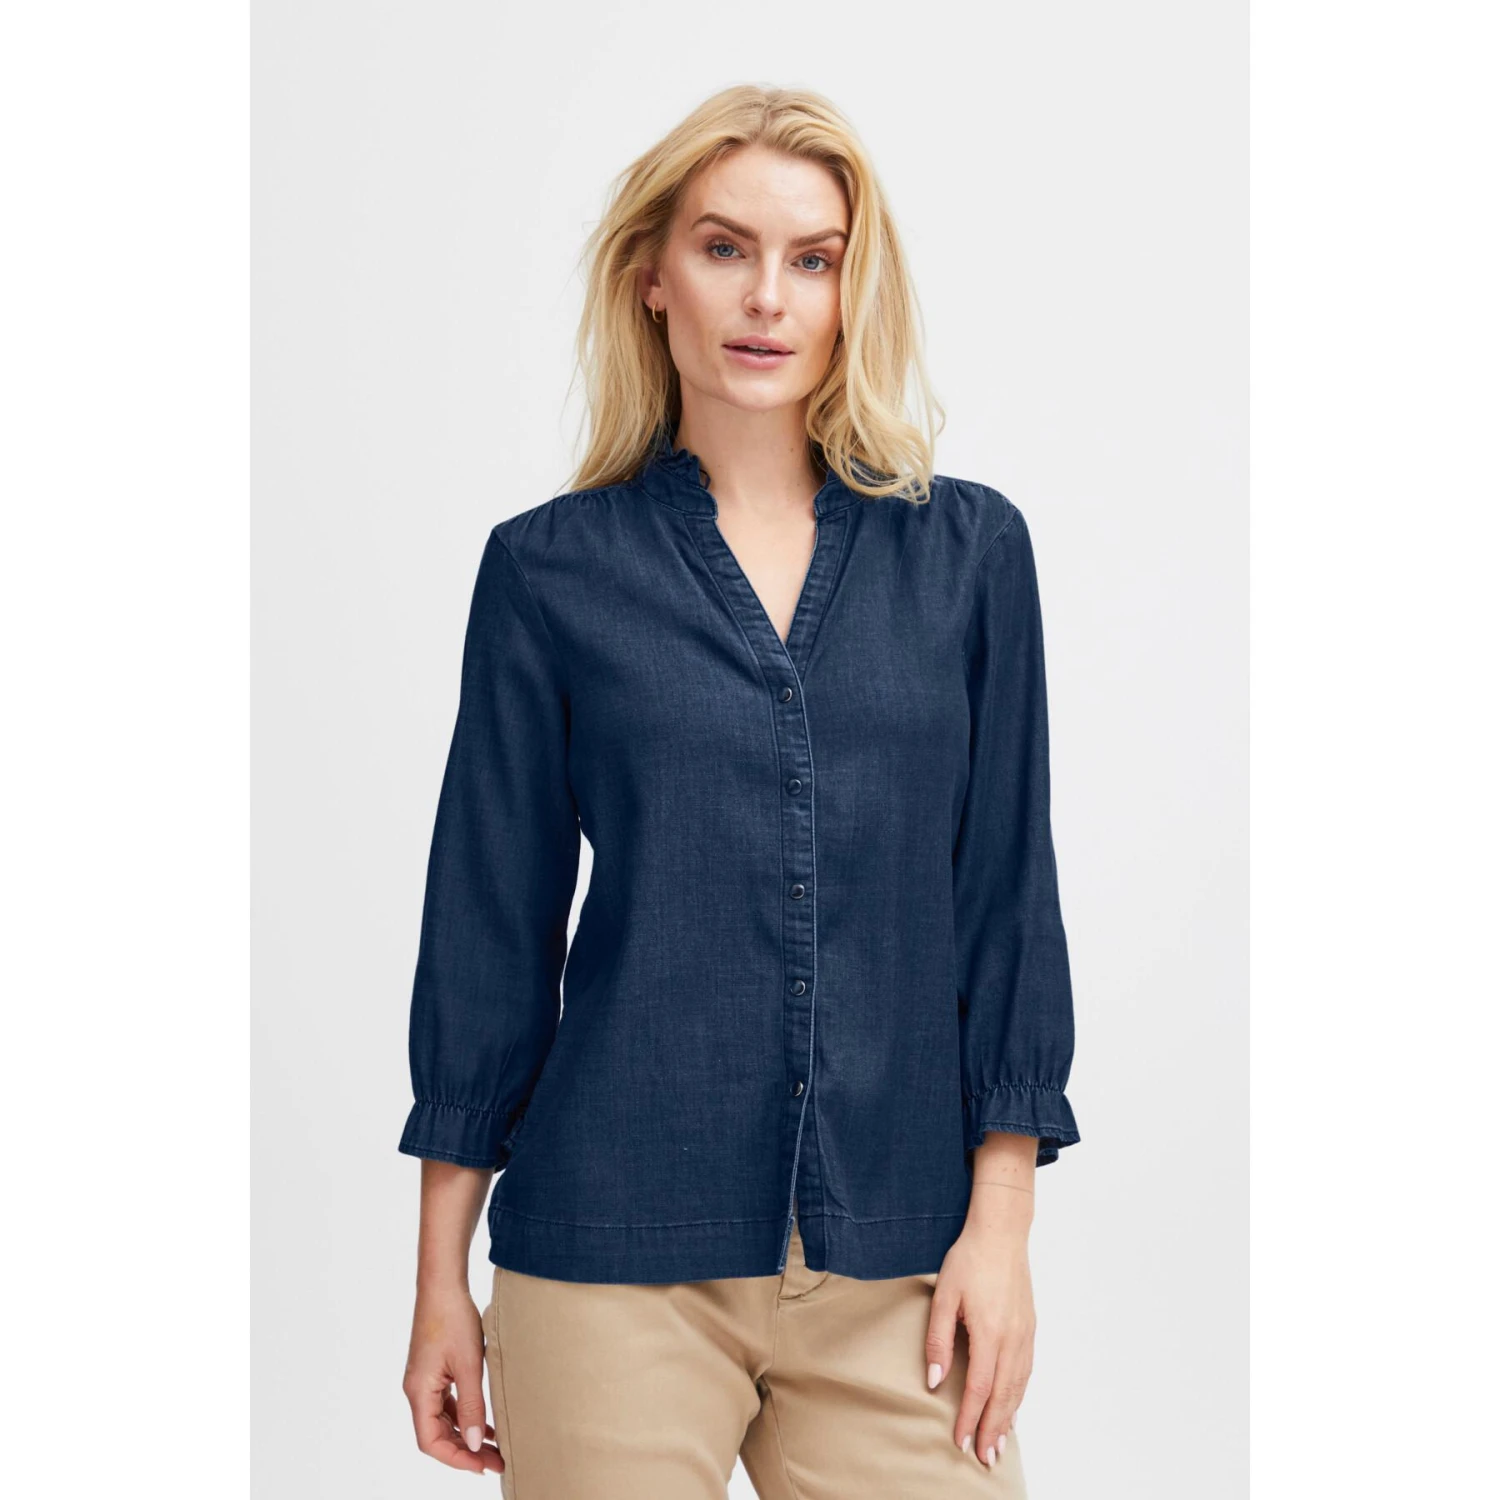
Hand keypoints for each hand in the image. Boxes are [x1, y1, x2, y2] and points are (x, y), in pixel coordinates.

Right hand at [402, 1279, 505, 1476]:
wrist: (443, 1284)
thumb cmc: (453, 1319)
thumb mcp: (468, 1365)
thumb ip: (470, 1405)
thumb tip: (473, 1443)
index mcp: (419, 1392)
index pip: (431, 1441)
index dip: (456, 1458)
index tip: (483, 1466)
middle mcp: (417, 1390)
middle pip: (436, 1435)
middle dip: (465, 1451)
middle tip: (497, 1461)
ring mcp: (425, 1380)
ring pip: (442, 1421)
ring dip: (466, 1435)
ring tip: (495, 1448)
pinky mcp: (434, 1370)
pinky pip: (446, 1403)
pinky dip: (464, 1416)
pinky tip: (485, 1423)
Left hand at [925, 1224, 1034, 1467]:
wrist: (1001, 1234)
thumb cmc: (969, 1260)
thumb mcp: (943, 1296)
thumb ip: (938, 1341)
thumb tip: (934, 1381)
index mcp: (989, 1332)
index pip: (979, 1388)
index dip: (970, 1418)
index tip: (962, 1441)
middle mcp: (1012, 1339)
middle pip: (1003, 1396)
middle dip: (993, 1429)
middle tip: (985, 1458)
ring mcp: (1025, 1334)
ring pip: (1019, 1387)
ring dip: (1009, 1418)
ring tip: (1000, 1443)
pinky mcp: (1030, 1327)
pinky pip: (1026, 1371)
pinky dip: (1020, 1395)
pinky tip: (1013, 1407)